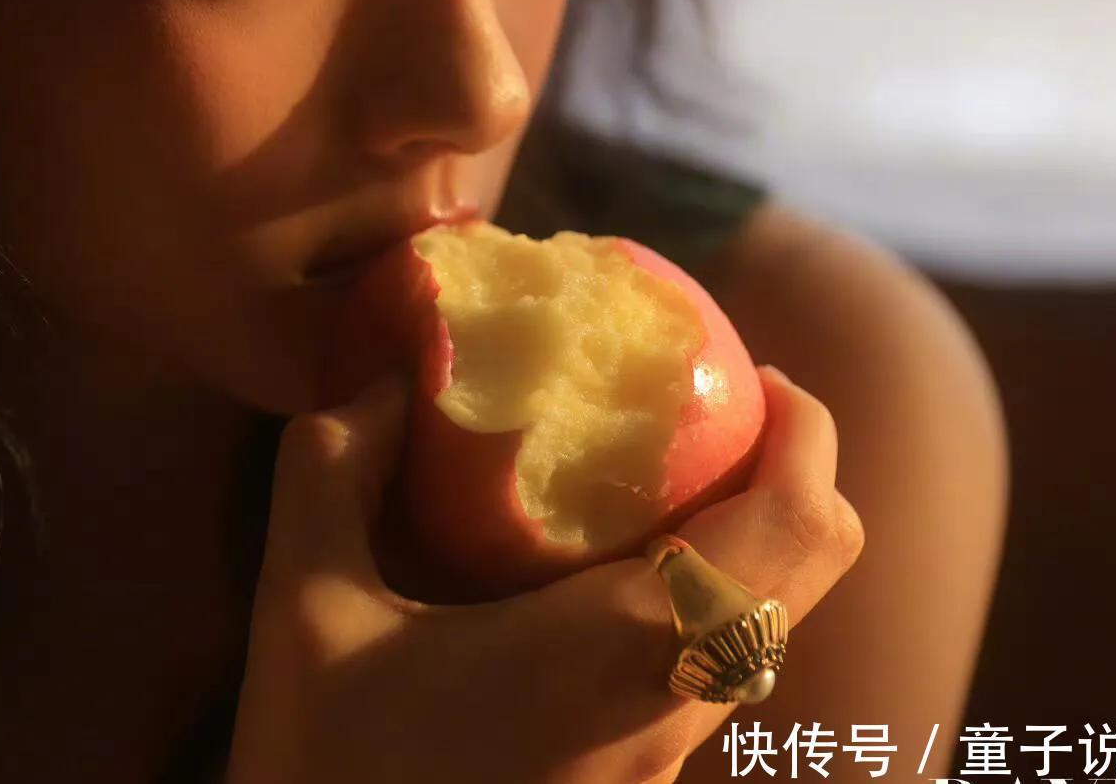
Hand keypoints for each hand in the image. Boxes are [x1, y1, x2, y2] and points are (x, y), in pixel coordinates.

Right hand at [224, 365, 864, 783]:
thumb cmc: (328, 773)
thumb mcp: (301, 612)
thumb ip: (332, 472)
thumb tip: (389, 378)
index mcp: (627, 646)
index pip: (795, 525)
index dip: (809, 434)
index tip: (762, 373)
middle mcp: (677, 703)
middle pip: (814, 567)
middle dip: (793, 469)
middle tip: (709, 411)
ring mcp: (667, 757)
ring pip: (771, 623)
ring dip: (751, 537)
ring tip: (657, 478)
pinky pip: (719, 667)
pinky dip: (708, 595)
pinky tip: (605, 574)